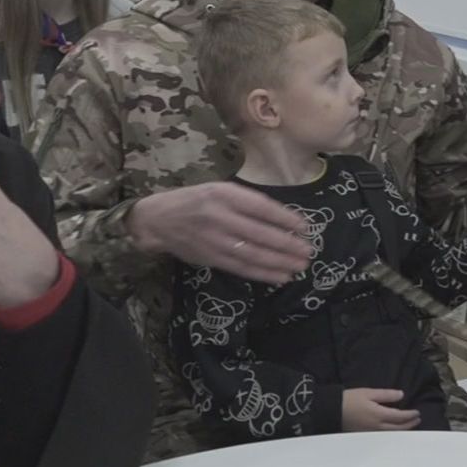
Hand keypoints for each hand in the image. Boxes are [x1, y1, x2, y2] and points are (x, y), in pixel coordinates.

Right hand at [127, 182, 313, 285]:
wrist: (157, 219)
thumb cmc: (195, 200)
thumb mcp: (219, 189)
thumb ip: (247, 201)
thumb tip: (284, 218)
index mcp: (224, 194)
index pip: (261, 207)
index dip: (285, 218)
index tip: (305, 227)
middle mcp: (219, 216)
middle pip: (259, 234)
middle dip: (287, 245)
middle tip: (308, 252)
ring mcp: (213, 239)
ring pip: (251, 254)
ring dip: (278, 262)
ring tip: (299, 266)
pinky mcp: (210, 258)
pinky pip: (240, 268)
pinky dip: (262, 274)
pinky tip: (280, 276)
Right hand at [341, 387, 420, 431]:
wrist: (331, 411)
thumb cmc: (349, 400)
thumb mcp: (368, 393)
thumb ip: (386, 395)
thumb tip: (401, 395)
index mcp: (379, 415)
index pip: (400, 417)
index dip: (410, 415)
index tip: (417, 412)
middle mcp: (377, 427)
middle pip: (398, 428)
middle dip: (409, 424)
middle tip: (417, 420)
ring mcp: (371, 433)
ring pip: (391, 434)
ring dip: (402, 430)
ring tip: (408, 426)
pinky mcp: (365, 435)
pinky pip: (383, 436)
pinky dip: (392, 433)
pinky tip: (393, 430)